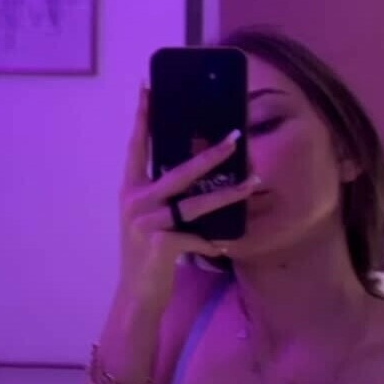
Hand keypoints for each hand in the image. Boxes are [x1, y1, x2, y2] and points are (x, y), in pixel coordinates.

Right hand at [118, 83, 257, 311]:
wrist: (137, 295)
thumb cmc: (147, 255)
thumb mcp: (148, 220)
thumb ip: (163, 197)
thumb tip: (197, 172)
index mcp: (130, 190)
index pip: (137, 147)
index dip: (143, 118)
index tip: (147, 88)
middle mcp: (135, 201)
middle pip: (179, 171)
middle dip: (211, 155)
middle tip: (236, 138)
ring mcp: (146, 222)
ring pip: (196, 203)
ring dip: (229, 194)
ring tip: (253, 183)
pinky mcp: (159, 243)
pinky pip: (197, 236)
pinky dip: (214, 240)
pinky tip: (227, 244)